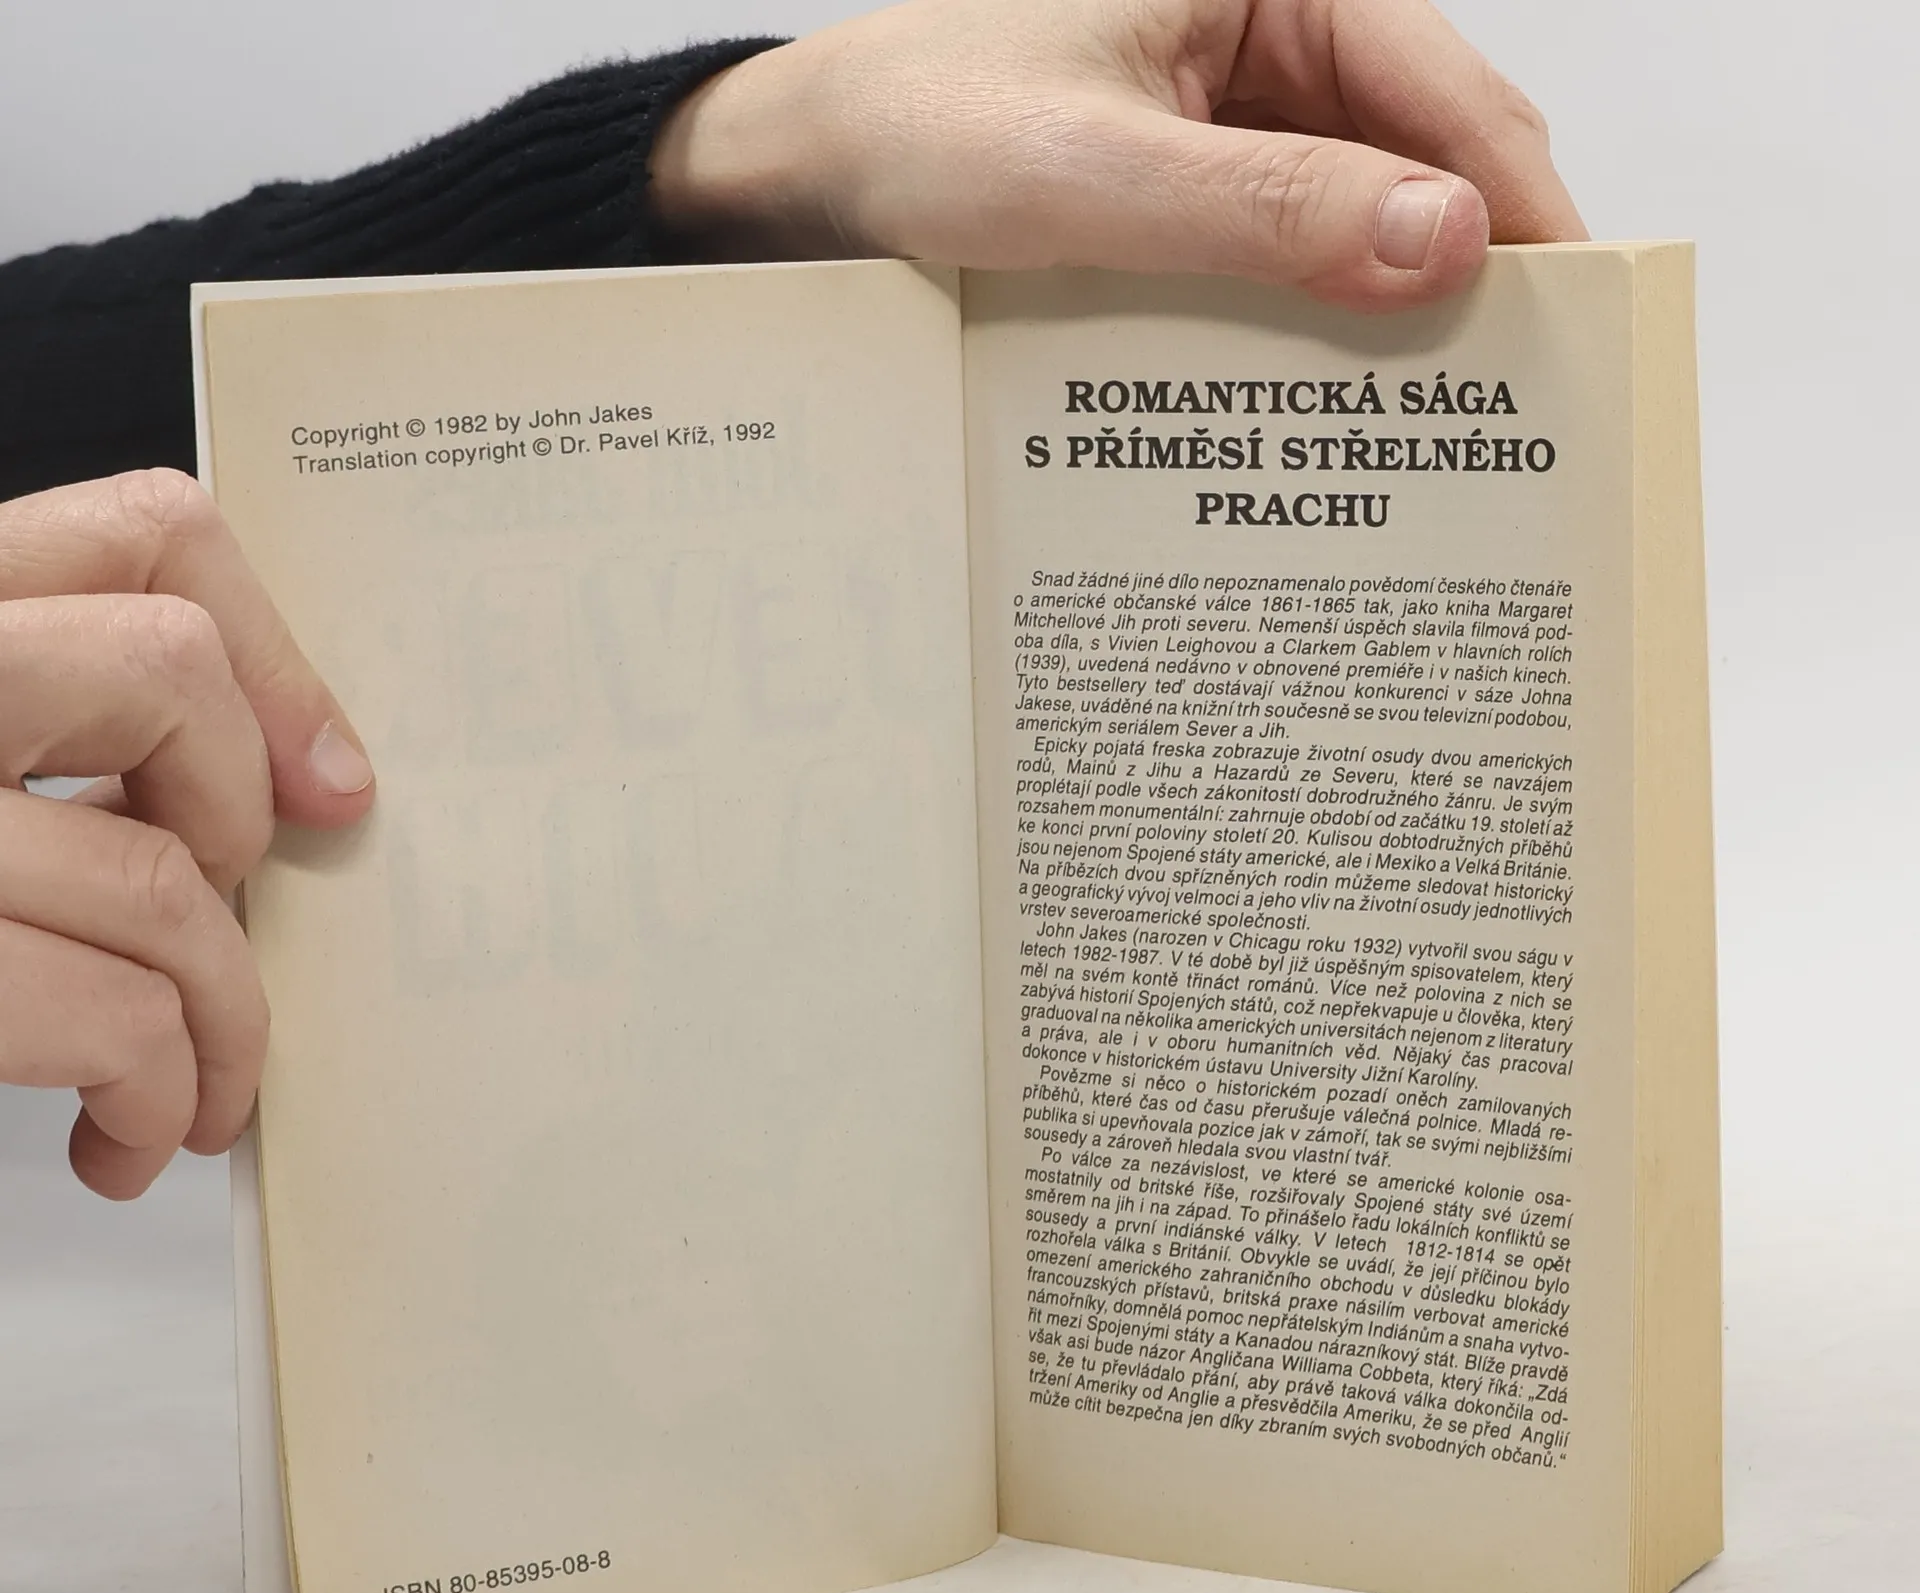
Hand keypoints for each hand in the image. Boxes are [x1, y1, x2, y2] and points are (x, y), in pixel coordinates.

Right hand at [0, 470, 374, 1198]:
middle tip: (212, 915)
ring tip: (191, 1089)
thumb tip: (298, 782)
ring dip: (219, 1020)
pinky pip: (109, 1016)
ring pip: (157, 879)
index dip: (271, 656)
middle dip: (237, 820)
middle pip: (165, 668)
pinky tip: (122, 1136)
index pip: (140, 532)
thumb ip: (53, 732)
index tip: (318, 779)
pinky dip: (156, 1097)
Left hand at [654, 0, 1584, 309]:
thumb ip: (1266, 209)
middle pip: (1418, 154)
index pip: (1445, 89)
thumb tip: (1444, 243)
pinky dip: (1307, 320)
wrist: (803, 172)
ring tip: (1428, 423)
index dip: (1517, 206)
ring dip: (1383, 309)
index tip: (1572, 320)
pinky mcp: (1192, 185)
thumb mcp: (1095, 178)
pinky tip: (1319, 395)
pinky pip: (1282, 251)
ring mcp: (1231, 116)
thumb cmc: (920, 130)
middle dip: (1461, 268)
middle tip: (1511, 401)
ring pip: (1354, 214)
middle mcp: (1267, 37)